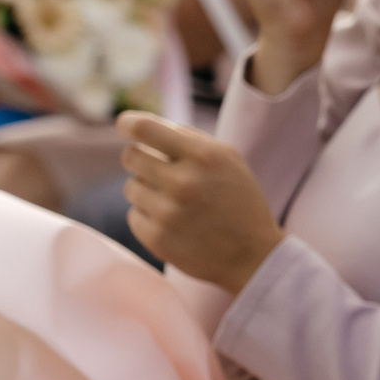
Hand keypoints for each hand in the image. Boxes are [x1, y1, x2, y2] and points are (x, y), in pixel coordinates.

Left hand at [118, 112, 284, 291]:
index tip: (125, 125)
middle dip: (141, 160)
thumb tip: (141, 126)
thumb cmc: (240, 201)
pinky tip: (174, 224)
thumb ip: (188, 138)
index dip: (128, 123)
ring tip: (174, 202)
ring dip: (146, 191)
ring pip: (131, 187)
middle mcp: (184, 182)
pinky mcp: (157, 239)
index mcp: (204, 156)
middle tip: (159, 171)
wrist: (254, 256)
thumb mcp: (228, 159)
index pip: (145, 128)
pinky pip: (134, 216)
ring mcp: (168, 213)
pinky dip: (149, 217)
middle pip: (130, 156)